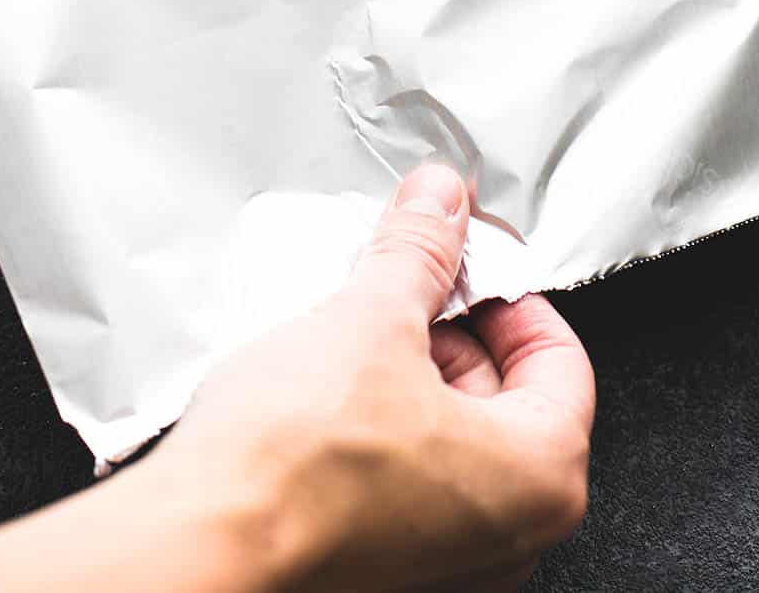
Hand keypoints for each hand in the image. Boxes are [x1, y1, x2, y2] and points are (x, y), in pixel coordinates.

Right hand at [147, 162, 595, 591]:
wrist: (199, 548)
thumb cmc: (293, 465)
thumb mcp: (372, 318)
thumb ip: (420, 249)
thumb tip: (441, 202)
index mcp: (540, 478)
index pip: (559, 356)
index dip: (507, 289)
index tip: (465, 256)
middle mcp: (508, 539)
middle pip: (504, 397)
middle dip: (450, 327)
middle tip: (403, 283)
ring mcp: (445, 566)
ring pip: (450, 439)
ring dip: (410, 374)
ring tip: (356, 329)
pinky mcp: (385, 574)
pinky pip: (406, 482)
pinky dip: (383, 428)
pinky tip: (330, 391)